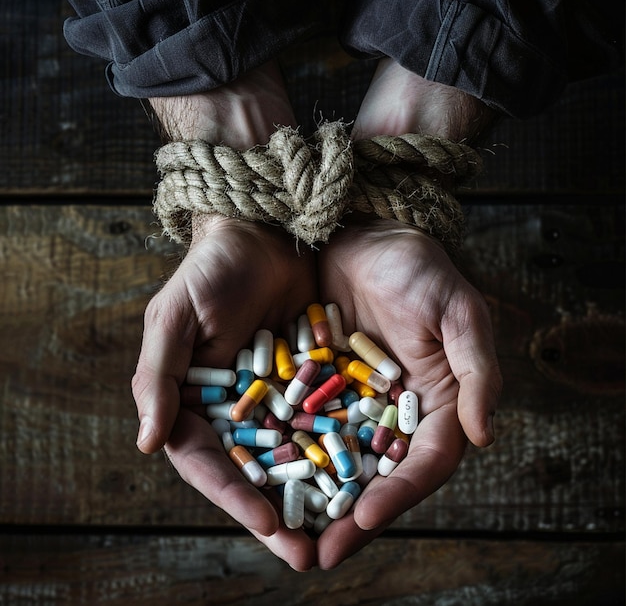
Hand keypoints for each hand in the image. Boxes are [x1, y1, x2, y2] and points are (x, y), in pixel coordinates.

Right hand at [131, 215, 317, 569]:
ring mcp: (276, 398)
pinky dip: (339, 449)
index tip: (264, 523)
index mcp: (194, 402)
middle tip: (307, 555)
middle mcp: (235, 409)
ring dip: (313, 494)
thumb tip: (147, 445)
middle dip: (277, 513)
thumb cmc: (210, 272)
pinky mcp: (311, 380)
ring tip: (339, 532)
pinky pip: (325, 420)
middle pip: (254, 471)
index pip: (209, 461)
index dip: (232, 495)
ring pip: (293, 455)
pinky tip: (363, 477)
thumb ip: (158, 378)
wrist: (263, 233)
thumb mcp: (174, 318)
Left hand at [316, 218, 501, 567]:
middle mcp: (394, 411)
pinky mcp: (317, 385)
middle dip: (350, 515)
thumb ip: (477, 371)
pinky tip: (261, 476)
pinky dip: (287, 453)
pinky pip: (301, 425)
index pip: (425, 463)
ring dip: (313, 498)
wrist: (361, 234)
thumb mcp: (458, 312)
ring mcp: (353, 402)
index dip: (400, 495)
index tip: (366, 519)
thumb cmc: (417, 268)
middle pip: (377, 475)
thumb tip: (484, 436)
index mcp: (438, 402)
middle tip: (317, 553)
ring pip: (336, 459)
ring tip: (285, 532)